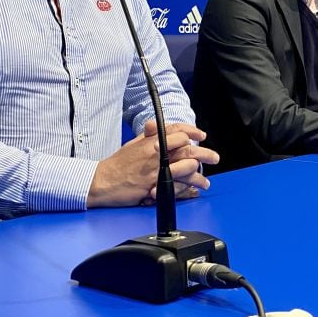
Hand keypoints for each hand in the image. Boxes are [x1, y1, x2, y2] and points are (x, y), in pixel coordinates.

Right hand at [87, 120, 216, 207]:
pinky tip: (194, 191)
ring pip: (186, 168)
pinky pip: (177, 187)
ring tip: (206, 181)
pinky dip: (188, 189)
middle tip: (215, 157)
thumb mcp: (133, 143)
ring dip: (199, 174)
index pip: (177, 130)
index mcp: (151, 141)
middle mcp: (156, 153)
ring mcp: (157, 170)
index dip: (192, 131)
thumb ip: (148, 135)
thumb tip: (157, 125)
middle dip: (204, 153)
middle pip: (187, 149)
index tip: (201, 135)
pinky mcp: (155, 186)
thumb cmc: (117, 164)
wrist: (102, 181)